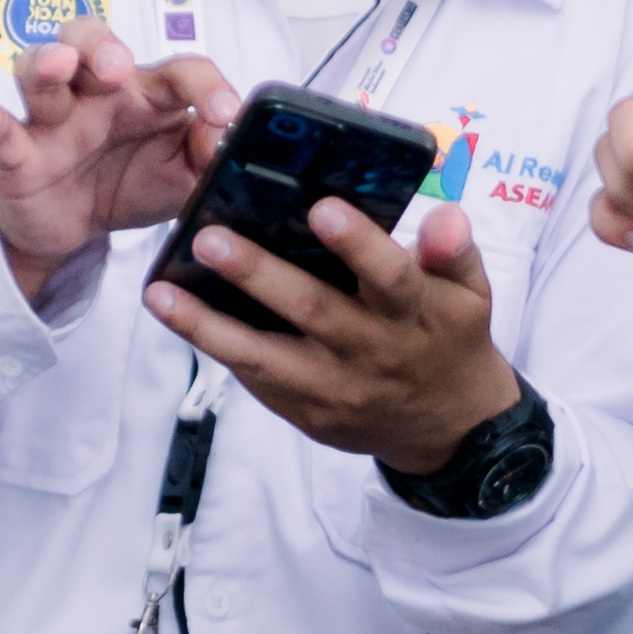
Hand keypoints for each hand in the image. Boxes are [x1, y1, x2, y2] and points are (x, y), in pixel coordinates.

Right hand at [0, 34, 237, 305]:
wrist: (73, 231)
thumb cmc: (131, 184)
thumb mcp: (181, 181)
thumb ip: (208, 163)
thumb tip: (226, 145)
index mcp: (147, 94)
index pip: (179, 70)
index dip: (207, 86)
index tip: (225, 115)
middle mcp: (97, 93)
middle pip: (91, 39)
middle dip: (103, 45)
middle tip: (119, 68)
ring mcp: (52, 118)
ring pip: (39, 70)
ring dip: (47, 62)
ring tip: (60, 64)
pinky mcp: (17, 153)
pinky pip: (0, 131)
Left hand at [155, 197, 522, 478]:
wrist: (445, 426)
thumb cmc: (448, 337)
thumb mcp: (470, 292)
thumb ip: (454, 251)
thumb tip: (445, 216)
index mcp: (416, 313)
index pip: (390, 276)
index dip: (358, 244)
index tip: (322, 207)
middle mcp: (370, 350)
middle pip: (312, 310)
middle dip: (259, 275)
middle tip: (210, 239)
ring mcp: (332, 386)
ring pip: (265, 355)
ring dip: (208, 323)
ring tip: (162, 290)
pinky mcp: (303, 410)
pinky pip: (252, 377)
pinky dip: (210, 345)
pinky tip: (171, 312)